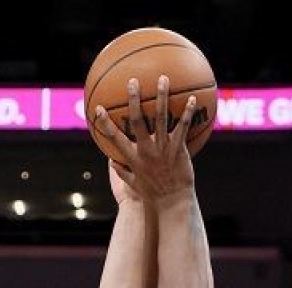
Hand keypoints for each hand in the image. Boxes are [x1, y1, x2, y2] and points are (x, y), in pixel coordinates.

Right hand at [92, 75, 196, 202]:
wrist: (172, 203)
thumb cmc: (153, 194)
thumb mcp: (132, 185)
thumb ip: (121, 172)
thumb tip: (111, 161)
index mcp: (133, 158)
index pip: (114, 138)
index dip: (105, 123)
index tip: (98, 108)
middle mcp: (146, 150)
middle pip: (138, 121)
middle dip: (134, 100)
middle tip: (133, 82)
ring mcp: (163, 149)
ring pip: (162, 118)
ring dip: (162, 97)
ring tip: (163, 79)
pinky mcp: (179, 150)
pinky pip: (183, 128)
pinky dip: (188, 113)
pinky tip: (193, 99)